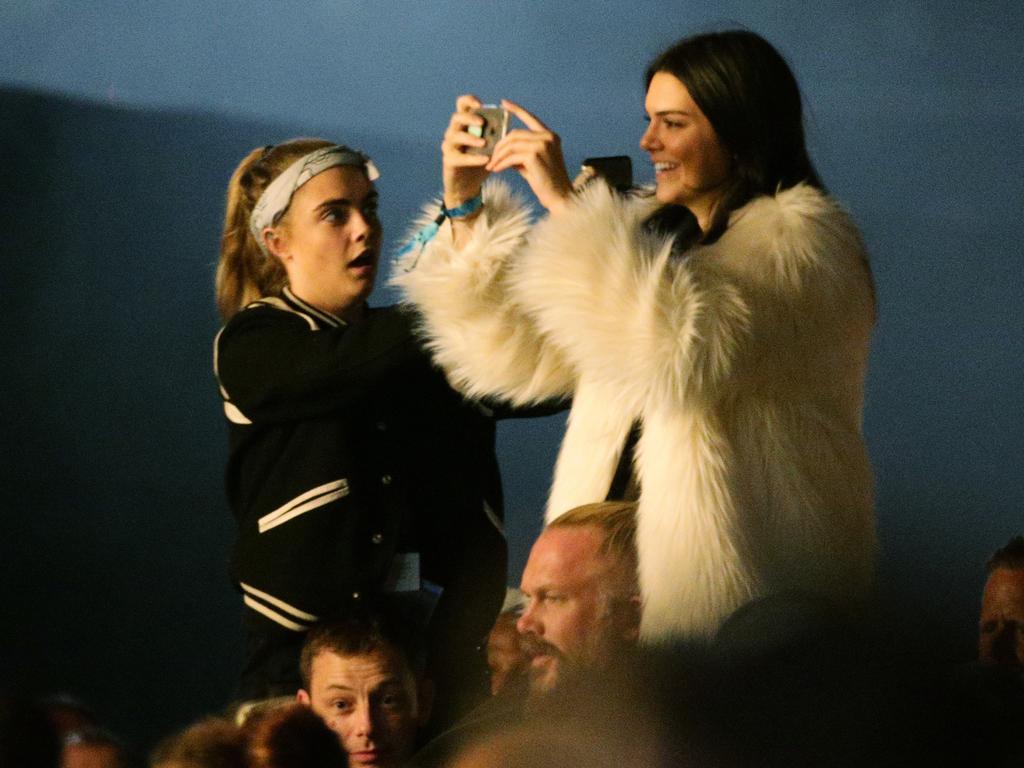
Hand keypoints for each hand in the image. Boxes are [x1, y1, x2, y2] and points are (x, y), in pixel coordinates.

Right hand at [442, 94, 490, 209]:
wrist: (468, 185)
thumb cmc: (481, 160)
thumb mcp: (491, 145)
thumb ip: (497, 133)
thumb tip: (509, 123)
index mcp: (464, 124)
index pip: (461, 104)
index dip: (469, 100)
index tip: (481, 104)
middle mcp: (453, 132)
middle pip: (457, 117)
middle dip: (470, 118)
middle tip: (482, 123)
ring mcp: (449, 146)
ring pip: (455, 136)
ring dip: (471, 138)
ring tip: (484, 143)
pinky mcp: (449, 160)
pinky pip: (460, 157)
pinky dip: (473, 158)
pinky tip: (485, 160)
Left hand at [487, 99, 572, 213]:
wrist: (559, 197)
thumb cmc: (545, 183)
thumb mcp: (532, 163)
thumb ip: (520, 152)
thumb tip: (502, 147)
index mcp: (550, 136)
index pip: (531, 118)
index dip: (517, 109)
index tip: (504, 103)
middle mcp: (548, 137)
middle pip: (515, 134)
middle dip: (500, 145)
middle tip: (490, 157)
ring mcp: (542, 144)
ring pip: (511, 144)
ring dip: (498, 155)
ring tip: (491, 165)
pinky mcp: (535, 155)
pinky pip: (511, 156)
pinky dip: (501, 163)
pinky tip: (496, 169)